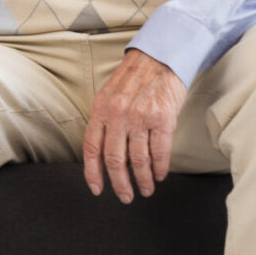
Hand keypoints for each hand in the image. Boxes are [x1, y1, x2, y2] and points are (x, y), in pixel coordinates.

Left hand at [82, 48, 186, 202]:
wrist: (159, 58)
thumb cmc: (134, 78)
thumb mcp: (109, 95)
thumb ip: (104, 121)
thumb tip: (101, 154)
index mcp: (101, 108)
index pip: (92, 147)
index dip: (93, 172)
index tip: (97, 189)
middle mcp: (118, 114)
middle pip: (115, 159)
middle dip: (120, 183)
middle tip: (125, 196)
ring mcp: (141, 117)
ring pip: (138, 160)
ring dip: (143, 180)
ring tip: (146, 189)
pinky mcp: (163, 120)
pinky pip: (159, 153)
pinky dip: (159, 169)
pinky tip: (159, 175)